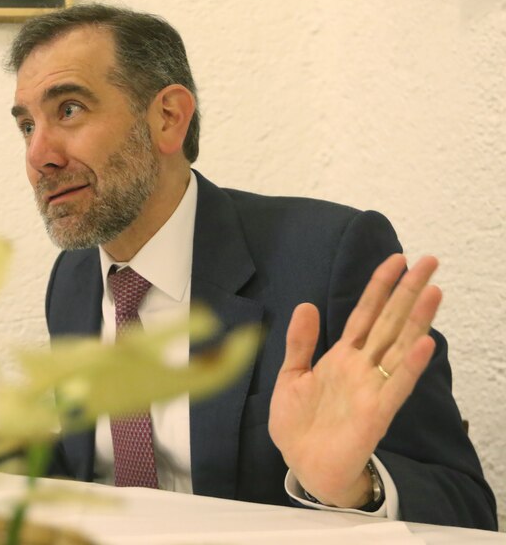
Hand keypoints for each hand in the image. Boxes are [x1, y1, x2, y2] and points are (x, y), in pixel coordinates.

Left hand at [269, 254, 440, 507]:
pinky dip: (411, 366)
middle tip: (431, 261)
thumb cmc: (298, 424)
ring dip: (417, 321)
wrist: (302, 465)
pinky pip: (397, 386)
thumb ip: (300, 343)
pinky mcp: (377, 413)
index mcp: (341, 356)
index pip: (365, 314)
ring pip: (399, 347)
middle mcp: (362, 367)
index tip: (396, 259)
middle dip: (408, 292)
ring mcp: (372, 387)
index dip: (380, 287)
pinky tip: (425, 344)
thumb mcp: (290, 376)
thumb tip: (306, 305)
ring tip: (434, 291)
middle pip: (389, 322)